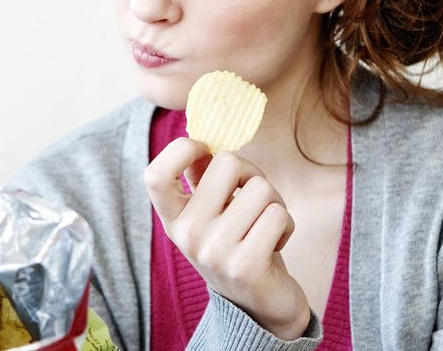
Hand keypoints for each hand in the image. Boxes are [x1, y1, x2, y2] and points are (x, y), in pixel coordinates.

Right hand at [144, 137, 311, 339]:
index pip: (155, 175)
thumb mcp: (211, 213)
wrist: (259, 306)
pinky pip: (279, 214)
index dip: (181, 150)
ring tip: (264, 226)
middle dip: (252, 173)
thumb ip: (203, 177)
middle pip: (227, 162)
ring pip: (261, 188)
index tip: (204, 150)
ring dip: (274, 202)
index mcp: (174, 219)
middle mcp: (187, 235)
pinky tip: (274, 244)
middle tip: (253, 198)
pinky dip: (287, 225)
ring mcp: (214, 252)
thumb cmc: (238, 244)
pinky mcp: (246, 266)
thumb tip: (204, 136)